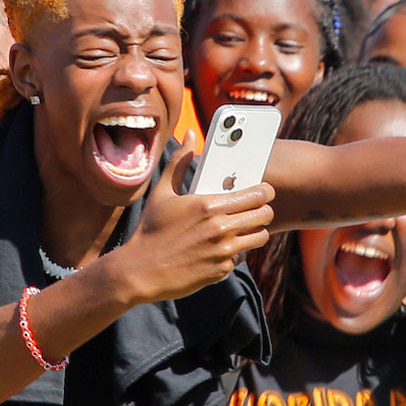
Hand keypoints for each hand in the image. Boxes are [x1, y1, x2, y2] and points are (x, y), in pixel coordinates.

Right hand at [118, 132, 274, 304]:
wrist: (141, 270)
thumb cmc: (151, 229)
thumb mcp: (162, 192)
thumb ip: (180, 162)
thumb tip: (190, 135)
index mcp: (209, 204)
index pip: (257, 194)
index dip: (264, 191)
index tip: (263, 191)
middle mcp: (221, 227)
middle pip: (265, 215)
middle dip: (263, 210)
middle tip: (253, 209)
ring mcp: (223, 251)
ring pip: (260, 237)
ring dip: (254, 231)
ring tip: (241, 227)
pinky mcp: (222, 270)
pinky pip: (241, 257)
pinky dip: (235, 252)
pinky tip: (219, 248)